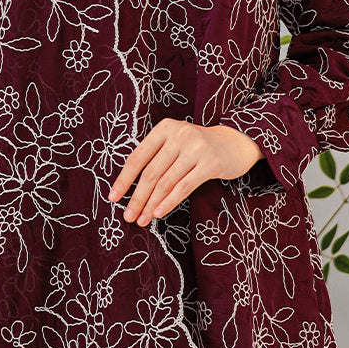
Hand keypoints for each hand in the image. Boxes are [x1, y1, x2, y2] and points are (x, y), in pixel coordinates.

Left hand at [107, 118, 264, 225]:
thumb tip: (130, 189)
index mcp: (164, 128)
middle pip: (151, 172)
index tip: (113, 198)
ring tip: (142, 219)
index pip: (138, 156)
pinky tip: (158, 213)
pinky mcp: (210, 163)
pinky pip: (184, 187)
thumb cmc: (198, 147)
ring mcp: (196, 148)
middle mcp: (179, 135)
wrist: (235, 142)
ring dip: (151, 204)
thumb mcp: (175, 143)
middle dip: (137, 197)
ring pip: (166, 182)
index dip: (124, 179)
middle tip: (128, 216)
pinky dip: (169, 202)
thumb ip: (156, 157)